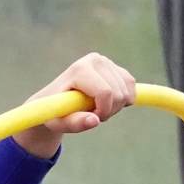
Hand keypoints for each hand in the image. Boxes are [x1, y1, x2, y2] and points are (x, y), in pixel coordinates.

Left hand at [15, 52, 136, 158]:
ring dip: (115, 106)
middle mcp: (95, 60)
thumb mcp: (60, 123)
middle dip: (109, 110)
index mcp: (80, 70)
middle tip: (92, 114)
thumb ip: (75, 123)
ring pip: (127, 91)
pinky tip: (106, 102)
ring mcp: (106, 61)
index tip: (91, 117)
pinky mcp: (114, 66)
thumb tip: (94, 121)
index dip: (103, 111)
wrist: (53, 101)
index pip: (105, 92)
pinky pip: (130, 86)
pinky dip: (123, 100)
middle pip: (119, 93)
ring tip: (96, 108)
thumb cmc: (54, 113)